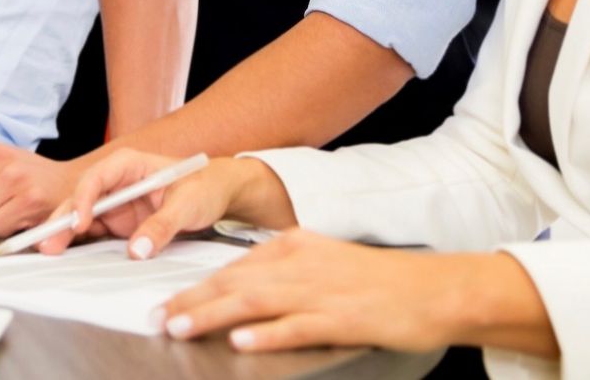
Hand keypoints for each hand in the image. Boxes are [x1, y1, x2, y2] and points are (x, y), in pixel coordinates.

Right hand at [39, 149, 284, 257]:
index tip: (80, 222)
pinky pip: (94, 233)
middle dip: (63, 219)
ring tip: (48, 251)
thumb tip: (137, 251)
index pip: (97, 178)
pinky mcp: (118, 223)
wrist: (217, 195)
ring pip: (82, 218)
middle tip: (48, 243)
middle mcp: (115, 183)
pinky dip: (78, 244)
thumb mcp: (187, 204)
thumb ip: (162, 225)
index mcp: (128, 165)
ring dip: (65, 233)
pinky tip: (64, 255)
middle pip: (82, 199)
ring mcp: (115, 204)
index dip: (84, 199)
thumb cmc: (204, 187)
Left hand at [159, 232, 510, 354]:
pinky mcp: (340, 318)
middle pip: (233, 283)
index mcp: (292, 247)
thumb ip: (284, 268)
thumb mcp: (323, 260)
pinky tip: (240, 342)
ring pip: (253, 302)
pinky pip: (294, 327)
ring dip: (211, 314)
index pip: (232, 267)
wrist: (433, 289)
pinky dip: (265, 335)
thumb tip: (245, 286)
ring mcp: (319, 291)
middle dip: (191, 300)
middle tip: (157, 315)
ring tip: (179, 326)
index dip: (197, 285)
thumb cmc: (379, 280)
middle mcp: (299, 264)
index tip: (167, 299)